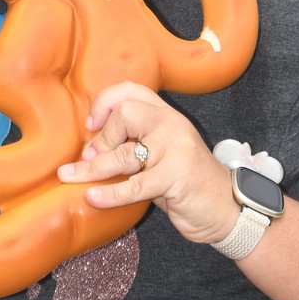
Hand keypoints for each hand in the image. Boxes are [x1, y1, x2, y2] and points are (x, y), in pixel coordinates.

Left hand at [57, 81, 236, 244]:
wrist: (229, 209)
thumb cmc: (187, 184)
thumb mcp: (163, 156)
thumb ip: (136, 145)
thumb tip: (90, 149)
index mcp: (167, 116)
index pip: (132, 90)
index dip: (106, 101)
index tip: (91, 124)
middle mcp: (173, 125)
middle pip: (126, 114)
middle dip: (102, 138)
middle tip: (89, 157)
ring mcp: (177, 149)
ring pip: (124, 154)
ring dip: (92, 168)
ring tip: (70, 176)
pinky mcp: (177, 176)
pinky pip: (135, 184)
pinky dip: (110, 193)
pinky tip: (92, 198)